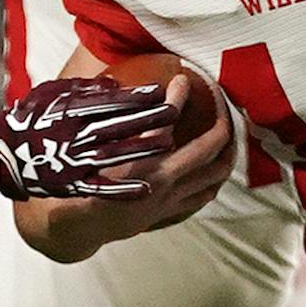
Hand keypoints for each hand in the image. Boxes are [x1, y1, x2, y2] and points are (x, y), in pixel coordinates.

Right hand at [15, 84, 236, 258]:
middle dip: (220, 124)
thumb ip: (103, 121)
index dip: (178, 96)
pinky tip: (213, 169)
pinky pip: (201, 196)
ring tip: (229, 135)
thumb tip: (106, 82)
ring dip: (225, 154)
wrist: (77, 229)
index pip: (168, 123)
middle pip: (207, 150)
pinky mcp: (168, 212)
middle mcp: (162, 183)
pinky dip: (213, 180)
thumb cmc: (76, 186)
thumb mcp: (85, 153)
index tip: (183, 78)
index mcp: (141, 166)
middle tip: (222, 104)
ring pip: (213, 176)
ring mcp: (170, 200)